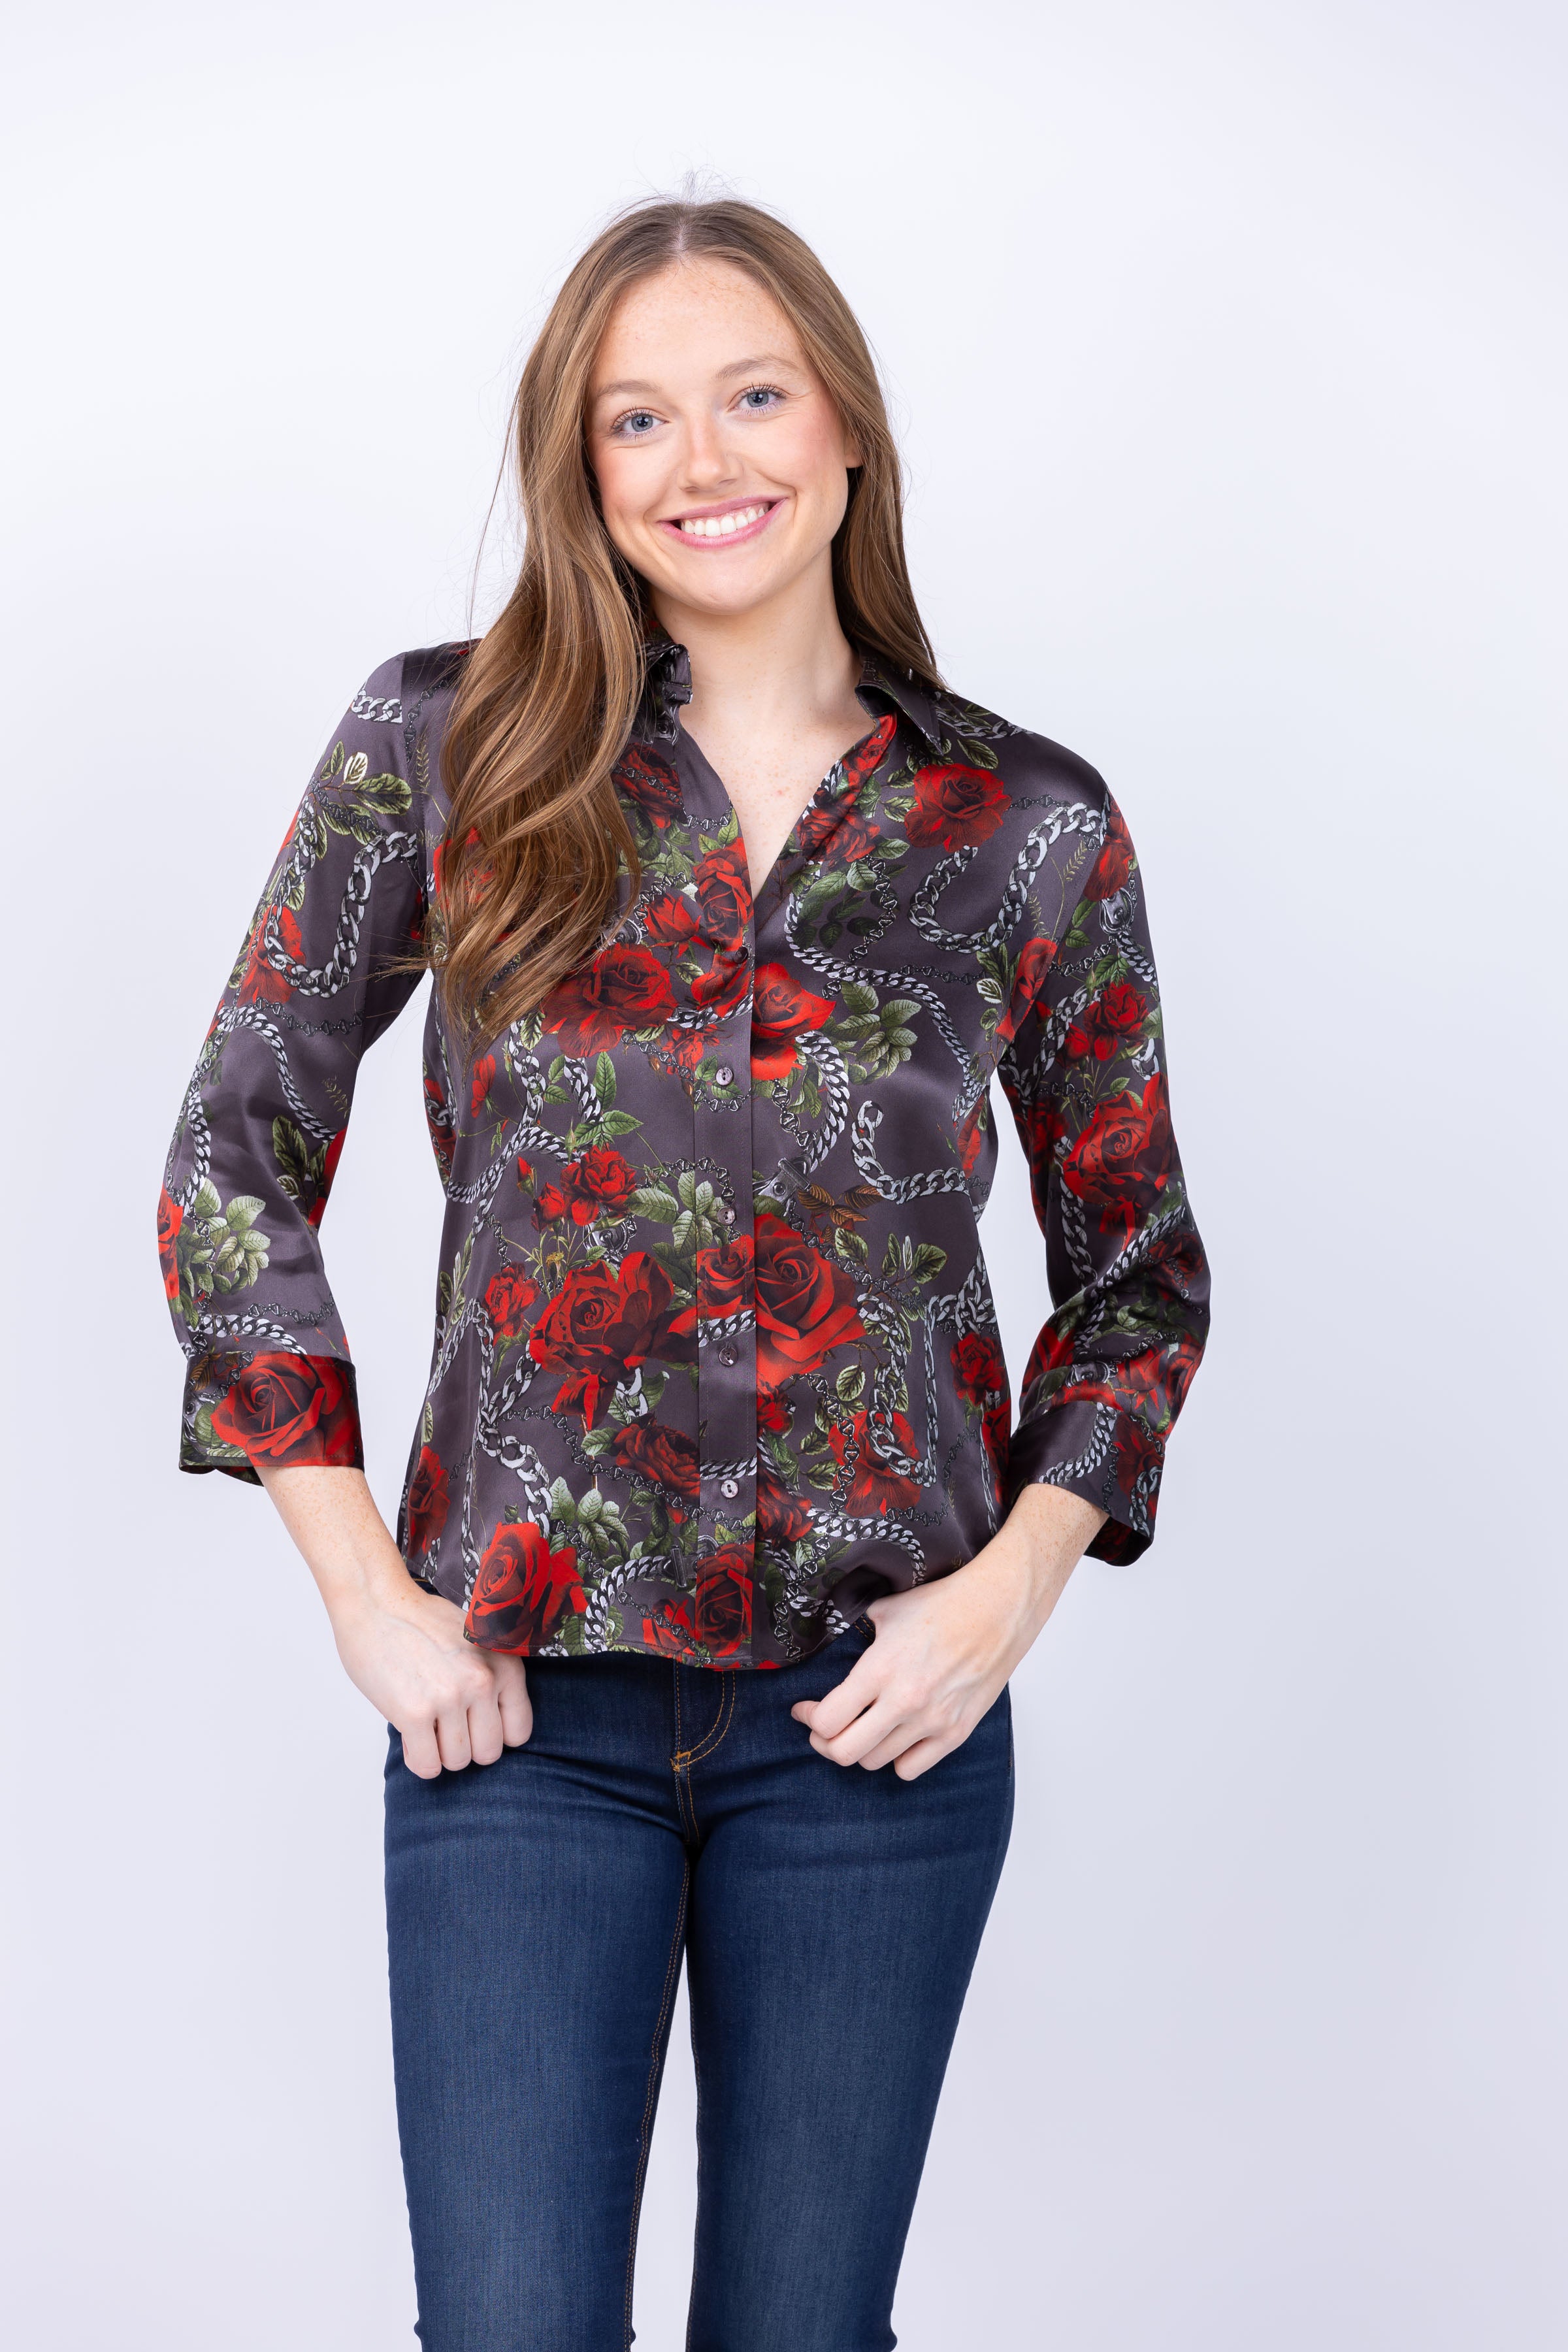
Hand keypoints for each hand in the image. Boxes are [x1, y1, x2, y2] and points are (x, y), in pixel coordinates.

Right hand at [256, 1463, 529, 1778]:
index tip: (474, 1725)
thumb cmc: (421, 1620)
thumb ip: (491, 1678)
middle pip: (487, 1753)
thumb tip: (495, 1723)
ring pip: (456, 1762)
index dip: (494, 1735)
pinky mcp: (415, 1713)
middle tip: (444, 1727)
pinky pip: (427, 1766)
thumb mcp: (476, 1641)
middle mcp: (483, 1682)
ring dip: (438, 1752)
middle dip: (465, 1747)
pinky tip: (410, 1736)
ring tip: (425, 1724)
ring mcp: (450, 1698)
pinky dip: (418, 1759)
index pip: (518, 1733)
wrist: (377, 1602)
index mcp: (505, 1665)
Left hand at [791, 1484, 1105, 1780]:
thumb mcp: (885, 1610)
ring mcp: (932, 1721)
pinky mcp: (956, 1732)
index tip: (805, 1709)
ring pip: (875, 1762)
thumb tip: (827, 1646)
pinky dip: (896, 1758)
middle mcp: (904, 1701)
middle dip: (824, 1743)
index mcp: (880, 1668)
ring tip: (861, 1728)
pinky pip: (910, 1769)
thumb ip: (854, 1636)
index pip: (828, 1720)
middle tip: (823, 1728)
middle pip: (844, 1753)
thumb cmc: (942, 1604)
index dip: (809, 1717)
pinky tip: (896, 1736)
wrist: (998, 1609)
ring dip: (861, 1747)